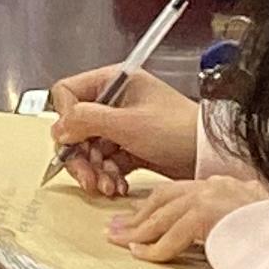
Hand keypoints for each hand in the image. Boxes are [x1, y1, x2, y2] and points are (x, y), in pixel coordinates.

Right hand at [47, 62, 199, 196]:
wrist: (211, 155)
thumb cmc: (178, 130)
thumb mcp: (128, 123)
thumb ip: (87, 120)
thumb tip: (58, 128)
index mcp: (113, 82)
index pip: (68, 94)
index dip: (66, 119)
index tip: (72, 141)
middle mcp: (114, 101)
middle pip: (75, 127)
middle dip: (80, 155)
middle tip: (87, 177)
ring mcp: (121, 126)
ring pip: (89, 149)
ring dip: (94, 170)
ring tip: (106, 187)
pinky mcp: (130, 148)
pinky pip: (106, 163)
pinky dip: (108, 176)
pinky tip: (118, 187)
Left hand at [113, 174, 268, 260]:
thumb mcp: (251, 220)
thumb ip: (229, 221)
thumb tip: (215, 236)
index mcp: (222, 187)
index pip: (178, 192)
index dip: (152, 207)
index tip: (135, 219)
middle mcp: (214, 187)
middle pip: (164, 200)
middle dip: (137, 216)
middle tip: (115, 230)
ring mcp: (212, 199)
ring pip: (164, 215)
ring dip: (138, 231)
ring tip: (120, 242)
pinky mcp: (211, 216)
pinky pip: (174, 235)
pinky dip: (156, 248)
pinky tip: (142, 255)